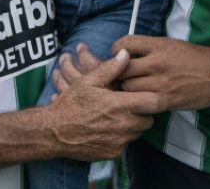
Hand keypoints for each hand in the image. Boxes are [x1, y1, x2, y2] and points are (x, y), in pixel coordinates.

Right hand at [46, 50, 160, 159]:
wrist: (55, 131)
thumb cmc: (72, 104)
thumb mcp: (89, 81)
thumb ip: (110, 68)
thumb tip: (126, 55)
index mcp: (120, 105)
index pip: (153, 103)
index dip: (154, 97)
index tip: (148, 93)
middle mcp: (123, 126)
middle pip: (149, 120)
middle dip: (143, 112)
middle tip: (131, 103)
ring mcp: (119, 142)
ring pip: (138, 132)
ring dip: (133, 124)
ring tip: (118, 114)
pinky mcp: (113, 154)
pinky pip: (126, 143)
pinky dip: (121, 136)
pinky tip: (108, 127)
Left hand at [113, 35, 209, 111]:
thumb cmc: (194, 56)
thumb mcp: (170, 43)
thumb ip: (149, 48)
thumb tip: (128, 53)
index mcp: (157, 45)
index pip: (124, 44)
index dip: (116, 50)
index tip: (118, 56)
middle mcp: (155, 62)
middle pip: (121, 69)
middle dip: (118, 73)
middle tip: (120, 76)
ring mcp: (160, 83)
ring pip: (128, 88)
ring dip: (127, 89)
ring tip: (132, 89)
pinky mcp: (166, 101)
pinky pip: (142, 103)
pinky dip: (139, 102)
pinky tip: (142, 100)